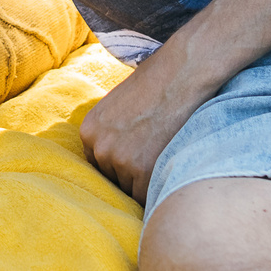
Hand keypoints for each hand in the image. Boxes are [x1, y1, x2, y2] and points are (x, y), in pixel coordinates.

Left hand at [78, 47, 210, 198]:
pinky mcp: (141, 169)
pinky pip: (146, 196)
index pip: (99, 165)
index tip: (137, 161)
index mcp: (89, 130)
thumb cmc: (155, 85)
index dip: (119, 166)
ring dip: (146, 181)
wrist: (180, 74)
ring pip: (130, 188)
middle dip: (131, 175)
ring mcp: (119, 159)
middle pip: (113, 179)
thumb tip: (116, 155)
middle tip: (155, 158)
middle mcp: (99, 146)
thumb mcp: (117, 106)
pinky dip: (157, 188)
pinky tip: (170, 169)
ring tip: (164, 157)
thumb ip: (110, 131)